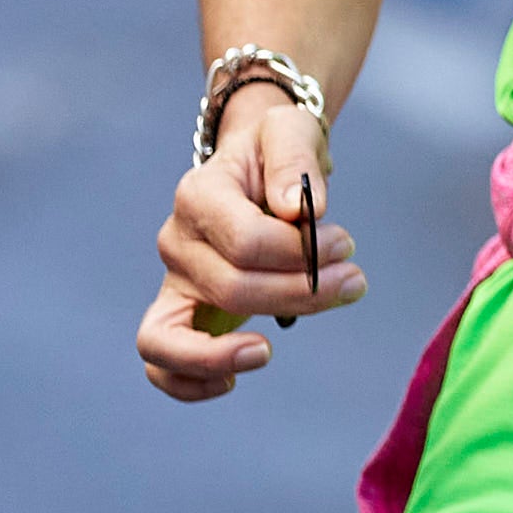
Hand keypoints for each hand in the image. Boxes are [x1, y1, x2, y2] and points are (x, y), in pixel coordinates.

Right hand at [136, 91, 362, 401]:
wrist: (256, 168)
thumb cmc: (275, 151)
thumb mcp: (291, 131)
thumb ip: (294, 161)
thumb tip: (299, 210)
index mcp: (198, 194)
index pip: (244, 241)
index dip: (301, 252)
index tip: (345, 245)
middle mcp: (176, 241)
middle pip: (228, 288)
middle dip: (300, 292)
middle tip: (352, 281)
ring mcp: (173, 281)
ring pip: (169, 338)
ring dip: (223, 354)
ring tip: (266, 352)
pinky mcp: (179, 313)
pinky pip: (160, 363)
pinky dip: (188, 381)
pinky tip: (233, 379)